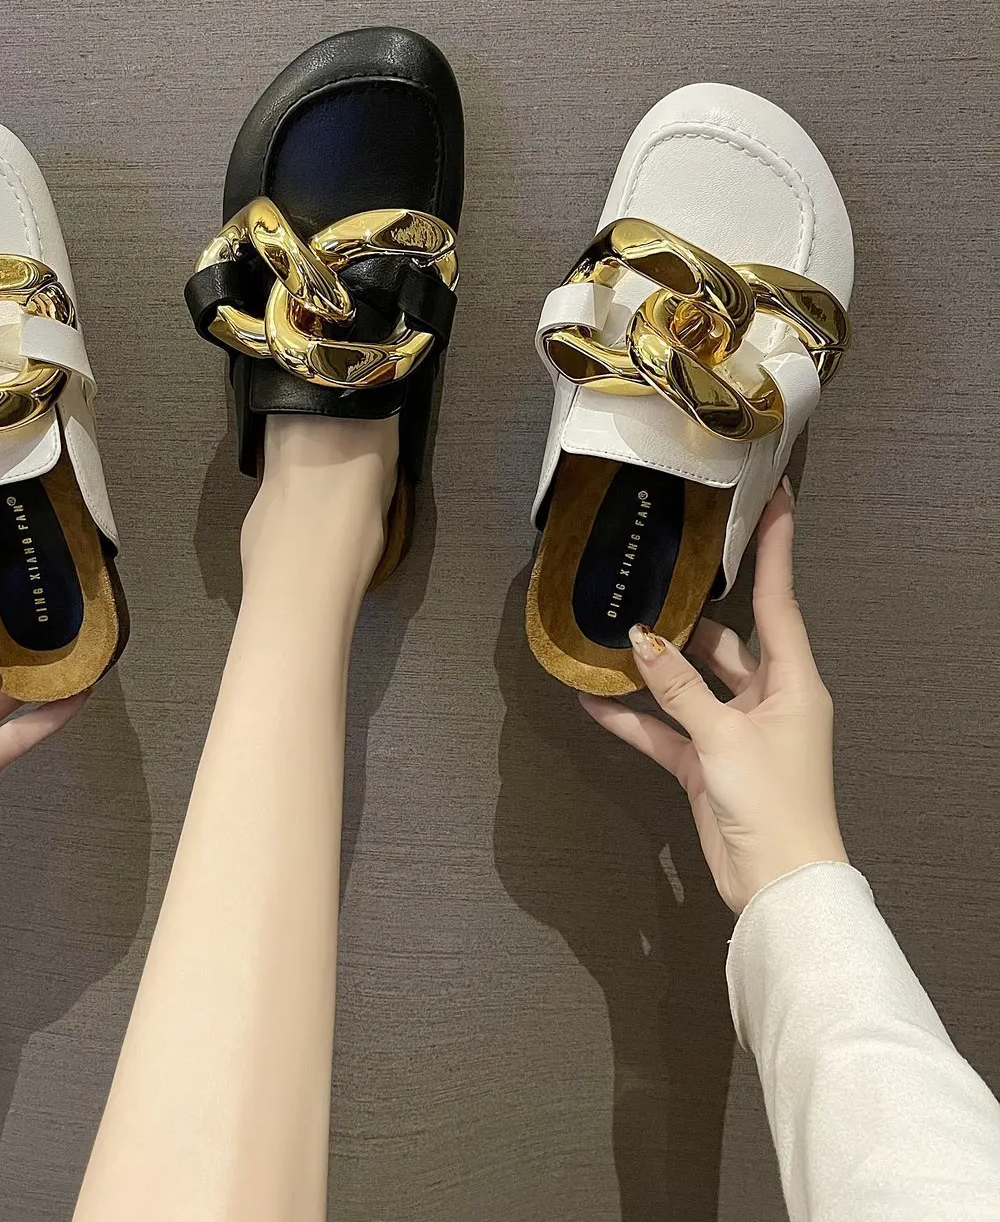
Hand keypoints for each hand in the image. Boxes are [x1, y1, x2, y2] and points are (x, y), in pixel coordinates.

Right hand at [581, 481, 846, 911]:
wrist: (777, 885)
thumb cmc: (772, 800)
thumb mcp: (725, 737)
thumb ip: (679, 688)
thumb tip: (638, 641)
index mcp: (793, 681)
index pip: (779, 600)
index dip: (776, 548)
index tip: (774, 498)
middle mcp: (767, 698)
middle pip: (722, 642)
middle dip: (683, 618)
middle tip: (646, 578)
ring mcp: (733, 730)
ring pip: (686, 684)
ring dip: (650, 670)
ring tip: (604, 638)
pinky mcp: (705, 762)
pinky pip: (663, 728)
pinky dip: (632, 717)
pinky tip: (590, 700)